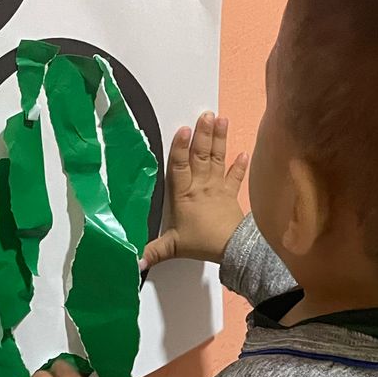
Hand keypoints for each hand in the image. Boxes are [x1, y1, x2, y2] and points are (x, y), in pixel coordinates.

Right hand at [141, 111, 247, 272]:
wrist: (233, 250)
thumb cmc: (203, 243)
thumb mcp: (173, 247)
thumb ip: (153, 250)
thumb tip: (133, 261)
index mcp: (184, 195)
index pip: (180, 167)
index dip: (181, 149)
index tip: (184, 130)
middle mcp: (201, 186)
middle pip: (201, 156)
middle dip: (203, 135)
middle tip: (206, 115)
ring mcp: (218, 188)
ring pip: (217, 160)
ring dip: (220, 140)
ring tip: (222, 120)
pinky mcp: (231, 195)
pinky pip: (235, 177)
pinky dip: (240, 165)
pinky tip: (243, 152)